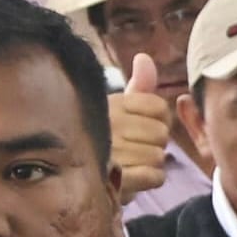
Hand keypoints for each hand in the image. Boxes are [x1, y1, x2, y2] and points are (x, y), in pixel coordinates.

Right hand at [109, 55, 168, 197]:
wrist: (74, 178)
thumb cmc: (104, 140)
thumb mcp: (118, 110)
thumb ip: (138, 86)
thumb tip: (145, 57)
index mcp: (112, 104)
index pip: (159, 107)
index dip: (160, 121)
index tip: (144, 128)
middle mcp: (110, 123)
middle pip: (162, 133)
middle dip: (155, 145)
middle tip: (135, 149)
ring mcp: (111, 152)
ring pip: (159, 156)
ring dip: (150, 164)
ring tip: (130, 164)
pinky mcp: (115, 179)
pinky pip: (155, 176)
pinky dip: (149, 180)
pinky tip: (132, 178)